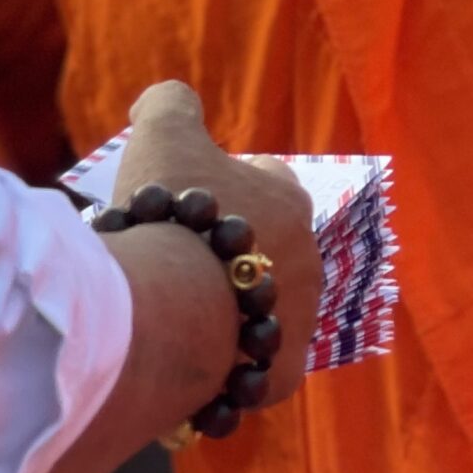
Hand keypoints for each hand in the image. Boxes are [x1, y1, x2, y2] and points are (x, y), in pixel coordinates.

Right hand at [115, 82, 318, 407]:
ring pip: (262, 311)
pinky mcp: (283, 372)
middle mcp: (309, 258)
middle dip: (232, 254)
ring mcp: (300, 319)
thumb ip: (170, 104)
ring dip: (230, 311)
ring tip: (182, 317)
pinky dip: (231, 368)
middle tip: (179, 262)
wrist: (174, 305)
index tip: (192, 201)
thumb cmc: (173, 214)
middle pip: (268, 251)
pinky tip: (196, 365)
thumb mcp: (163, 133)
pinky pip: (258, 370)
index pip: (268, 181)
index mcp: (288, 199)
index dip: (227, 186)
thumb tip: (167, 100)